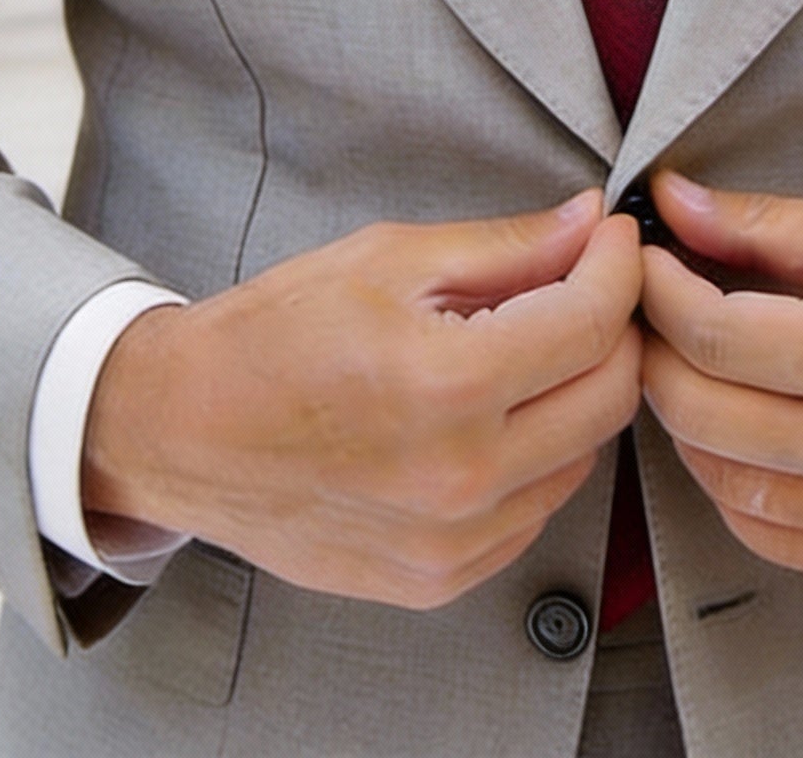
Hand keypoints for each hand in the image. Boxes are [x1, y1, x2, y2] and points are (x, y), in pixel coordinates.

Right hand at [82, 192, 642, 608]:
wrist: (183, 432)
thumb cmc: (274, 336)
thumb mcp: (389, 259)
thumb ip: (505, 247)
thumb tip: (587, 224)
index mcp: (446, 385)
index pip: (591, 324)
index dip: (618, 267)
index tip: (613, 238)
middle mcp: (460, 477)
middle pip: (609, 396)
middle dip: (614, 326)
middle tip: (586, 283)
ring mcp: (452, 541)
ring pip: (583, 456)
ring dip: (577, 393)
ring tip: (528, 346)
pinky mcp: (439, 579)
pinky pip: (535, 510)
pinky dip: (538, 456)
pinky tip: (494, 413)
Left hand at [638, 174, 802, 590]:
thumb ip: (771, 225)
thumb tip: (674, 201)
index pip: (711, 334)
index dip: (658, 291)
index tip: (646, 260)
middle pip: (698, 413)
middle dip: (656, 352)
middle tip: (654, 312)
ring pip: (720, 483)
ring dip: (686, 422)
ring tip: (693, 368)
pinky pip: (769, 537)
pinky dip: (732, 487)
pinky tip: (737, 437)